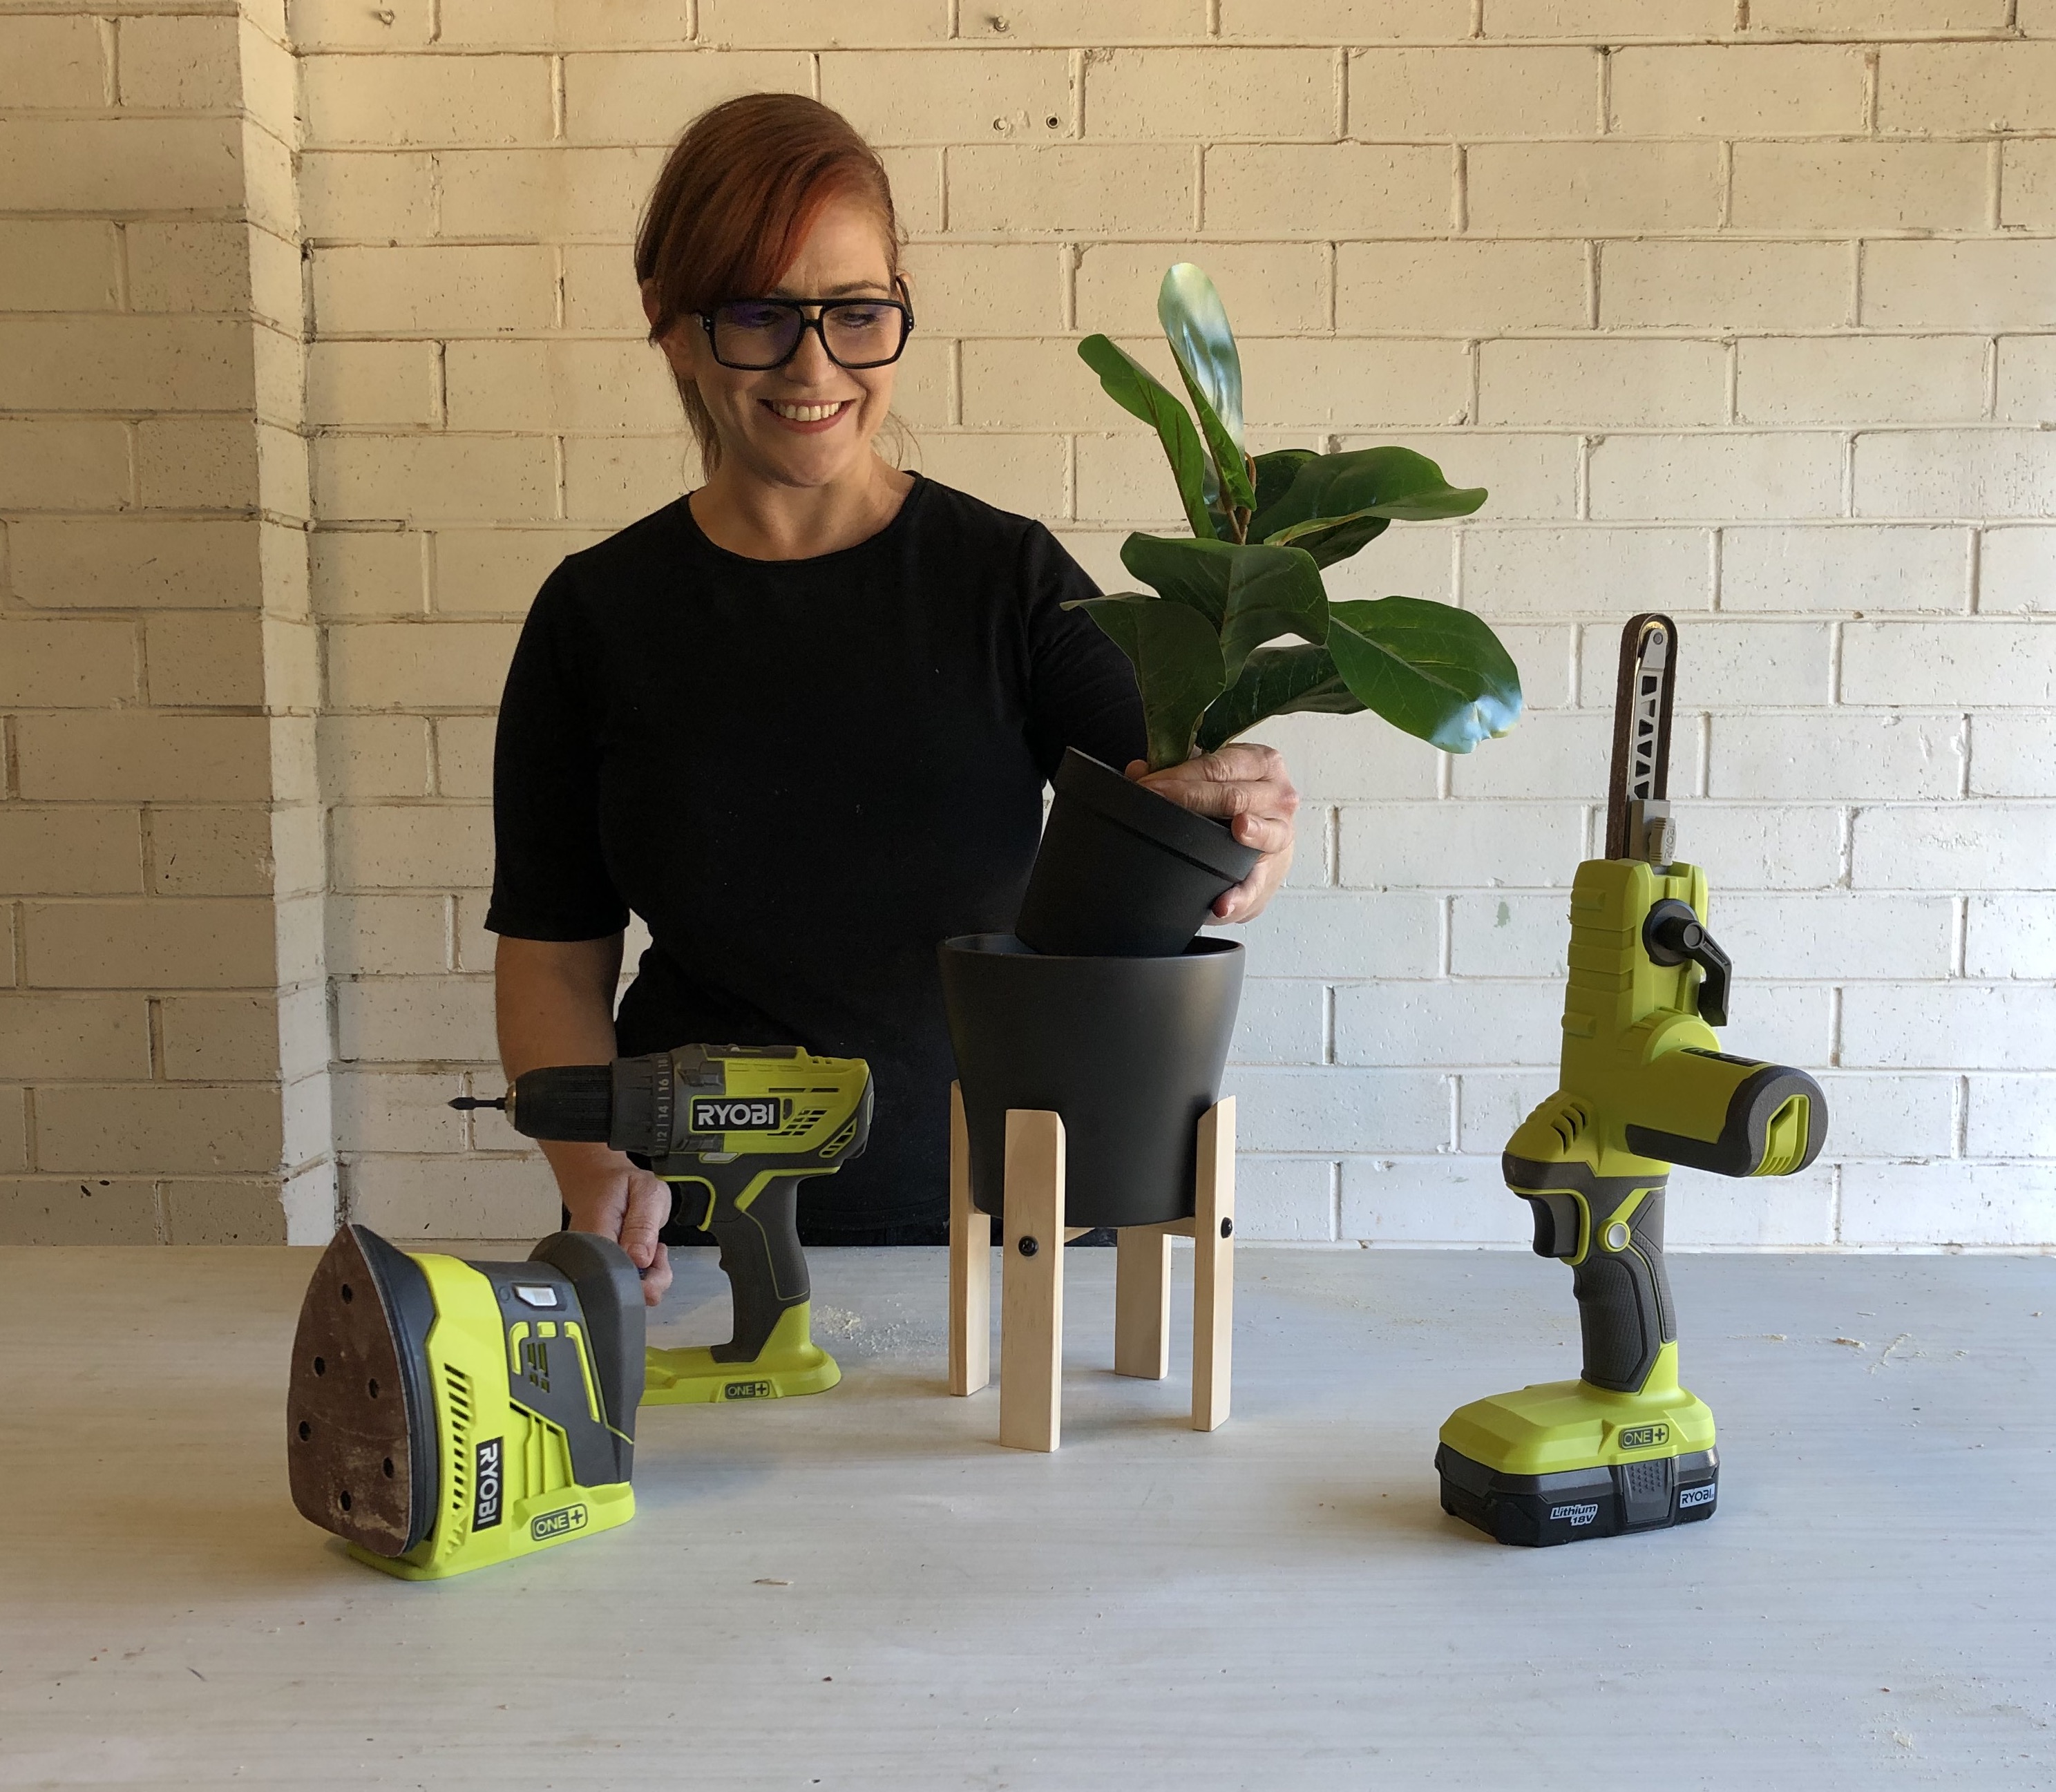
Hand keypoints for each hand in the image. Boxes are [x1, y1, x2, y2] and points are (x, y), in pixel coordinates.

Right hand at [545, 1141, 673, 1306]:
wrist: (597, 1181)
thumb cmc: (620, 1185)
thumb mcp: (645, 1192)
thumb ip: (644, 1224)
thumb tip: (640, 1259)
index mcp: (595, 1235)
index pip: (615, 1278)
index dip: (643, 1282)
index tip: (657, 1261)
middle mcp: (588, 1257)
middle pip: (621, 1292)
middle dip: (650, 1282)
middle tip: (658, 1251)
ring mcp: (593, 1266)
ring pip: (627, 1291)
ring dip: (649, 1277)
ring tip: (651, 1247)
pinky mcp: (602, 1270)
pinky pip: (627, 1284)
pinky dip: (644, 1275)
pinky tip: (645, 1255)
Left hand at [1133, 742, 1297, 923]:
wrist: (1264, 844)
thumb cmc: (1235, 805)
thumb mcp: (1210, 780)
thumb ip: (1176, 773)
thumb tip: (1137, 771)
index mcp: (1261, 763)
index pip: (1218, 766)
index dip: (1180, 775)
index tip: (1149, 785)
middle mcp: (1278, 795)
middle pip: (1235, 796)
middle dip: (1192, 799)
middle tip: (1156, 803)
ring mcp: (1280, 834)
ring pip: (1264, 832)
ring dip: (1250, 834)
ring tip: (1237, 832)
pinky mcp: (1271, 874)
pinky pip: (1256, 885)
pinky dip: (1239, 896)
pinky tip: (1223, 903)